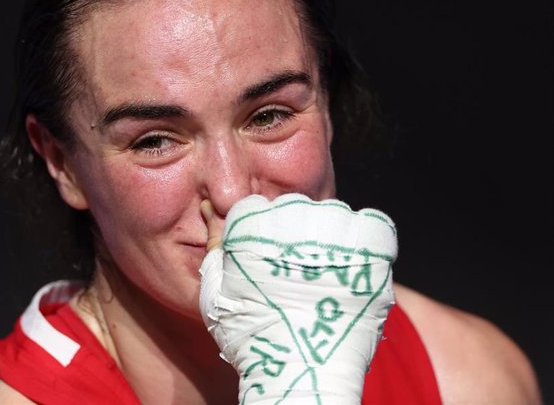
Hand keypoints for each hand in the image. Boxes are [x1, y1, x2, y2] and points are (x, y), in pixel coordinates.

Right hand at [199, 194, 396, 404]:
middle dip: (296, 235)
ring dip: (332, 237)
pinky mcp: (370, 251)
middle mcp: (294, 221)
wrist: (301, 375)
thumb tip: (208, 210)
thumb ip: (214, 249)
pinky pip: (375, 227)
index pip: (257, 209)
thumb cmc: (252, 339)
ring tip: (327, 274)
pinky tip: (355, 266)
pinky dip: (368, 241)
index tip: (269, 260)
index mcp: (252, 227)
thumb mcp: (217, 294)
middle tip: (299, 273)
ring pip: (334, 215)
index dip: (262, 234)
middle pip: (295, 209)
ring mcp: (335, 234)